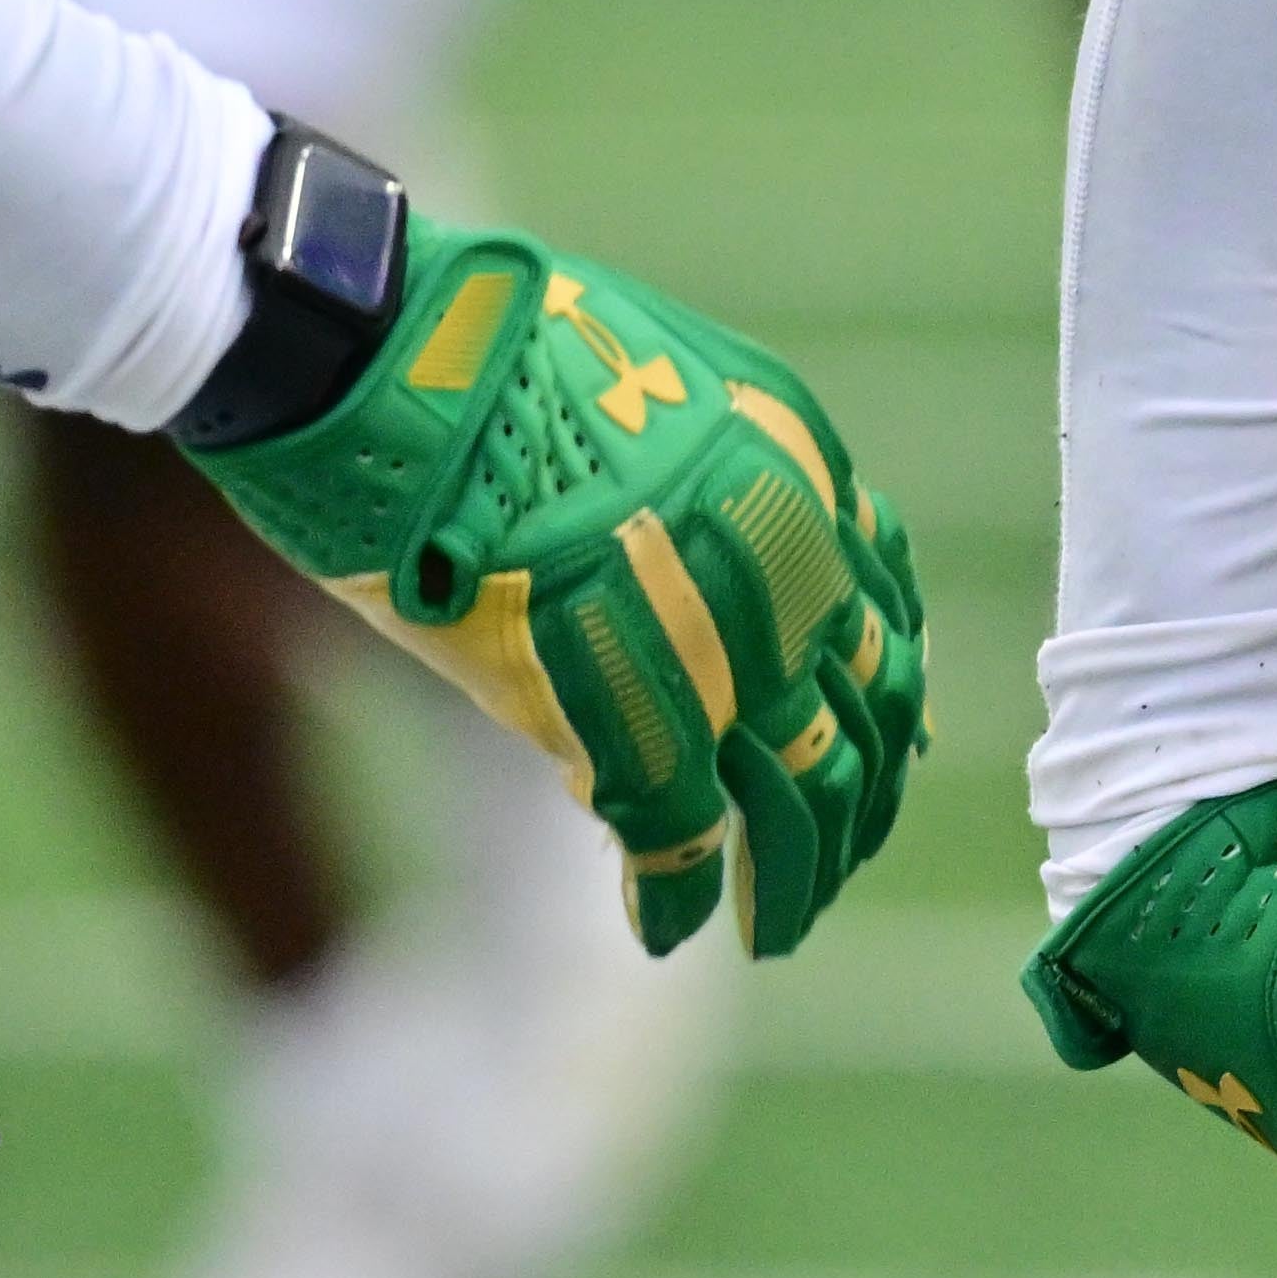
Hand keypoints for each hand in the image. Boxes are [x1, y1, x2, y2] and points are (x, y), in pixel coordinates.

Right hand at [191, 218, 923, 953]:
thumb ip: (710, 495)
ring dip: (791, 877)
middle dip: (851, 812)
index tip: (890, 760)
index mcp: (796, 474)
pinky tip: (668, 927)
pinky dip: (680, 892)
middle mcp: (785, 559)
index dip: (889, 708)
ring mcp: (711, 633)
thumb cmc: (486, 356)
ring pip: (793, 794)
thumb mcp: (653, 397)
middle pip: (859, 724)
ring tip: (777, 928)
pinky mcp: (614, 696)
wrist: (387, 349)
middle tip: (827, 873)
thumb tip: (713, 580)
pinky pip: (678, 826)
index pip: (885, 621)